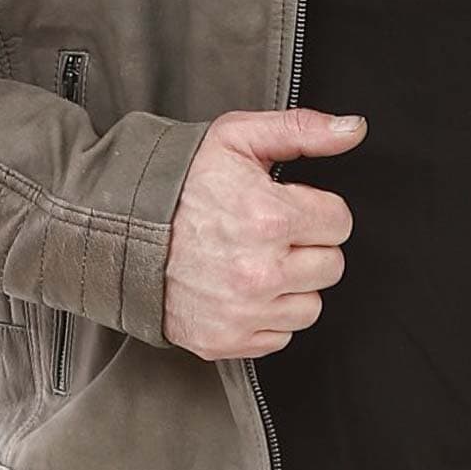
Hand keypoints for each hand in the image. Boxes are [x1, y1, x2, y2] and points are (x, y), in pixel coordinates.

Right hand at [162, 107, 366, 360]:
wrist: (116, 228)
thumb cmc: (178, 181)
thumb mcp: (238, 137)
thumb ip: (303, 130)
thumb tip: (354, 129)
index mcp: (270, 217)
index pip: (340, 223)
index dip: (317, 209)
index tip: (289, 205)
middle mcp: (260, 272)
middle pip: (331, 266)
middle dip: (308, 246)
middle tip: (271, 233)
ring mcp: (241, 312)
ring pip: (310, 307)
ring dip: (292, 285)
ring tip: (257, 260)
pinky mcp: (224, 340)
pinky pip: (279, 338)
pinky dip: (267, 317)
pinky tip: (241, 289)